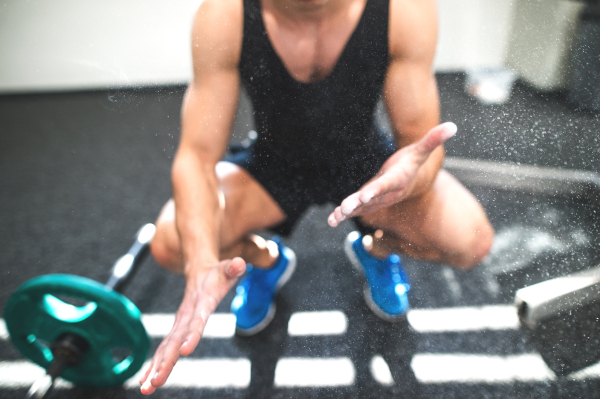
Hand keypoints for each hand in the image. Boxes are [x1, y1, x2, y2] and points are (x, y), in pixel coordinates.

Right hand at [139, 257, 245, 394]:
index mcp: (200, 304)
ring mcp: (179, 324)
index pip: (196, 321)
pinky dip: (155, 365)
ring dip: (156, 368)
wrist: (198, 270)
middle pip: (174, 341)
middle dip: (165, 362)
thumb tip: (239, 263)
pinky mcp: (177, 330)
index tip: (186, 351)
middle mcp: (185, 316)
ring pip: (166, 348)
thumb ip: (234, 268)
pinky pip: (165, 349)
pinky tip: (146, 382)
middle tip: (155, 382)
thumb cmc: (217, 274)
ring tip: (146, 388)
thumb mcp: (227, 270)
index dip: (192, 335)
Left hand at [328, 122, 456, 225]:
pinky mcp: (369, 202)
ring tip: (334, 218)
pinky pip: (356, 209)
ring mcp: (377, 200)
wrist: (411, 182)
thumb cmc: (413, 163)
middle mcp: (386, 194)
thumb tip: (453, 126)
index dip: (375, 190)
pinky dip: (343, 214)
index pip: (386, 185)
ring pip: (361, 208)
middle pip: (370, 199)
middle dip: (357, 204)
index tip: (364, 196)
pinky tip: (331, 220)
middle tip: (344, 208)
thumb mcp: (421, 150)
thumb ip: (433, 139)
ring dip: (347, 212)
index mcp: (397, 181)